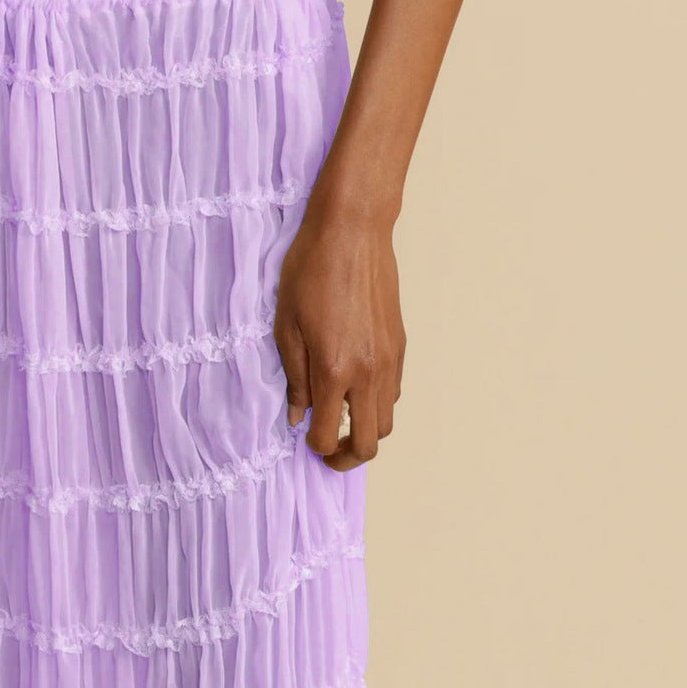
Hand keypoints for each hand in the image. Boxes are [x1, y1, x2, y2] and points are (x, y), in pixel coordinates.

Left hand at [272, 206, 405, 471]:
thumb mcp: (286, 324)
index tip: (306, 439)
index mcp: (334, 370)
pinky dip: (378, 401)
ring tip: (342, 415)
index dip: (316, 447)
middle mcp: (368, 372)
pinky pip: (394, 391)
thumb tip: (297, 415)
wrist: (351, 232)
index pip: (330, 436)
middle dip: (349, 456)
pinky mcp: (400, 344)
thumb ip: (294, 376)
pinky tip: (356, 384)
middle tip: (329, 446)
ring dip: (366, 429)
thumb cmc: (310, 270)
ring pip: (387, 421)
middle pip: (371, 443)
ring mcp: (389, 360)